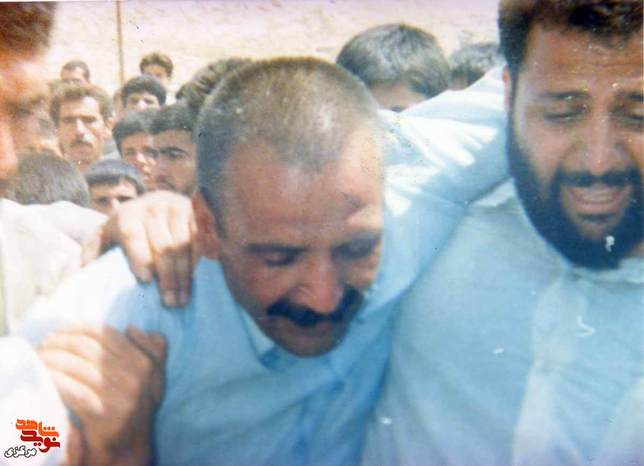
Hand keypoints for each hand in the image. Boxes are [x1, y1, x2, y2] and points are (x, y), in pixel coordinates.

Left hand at [38, 325, 166, 465]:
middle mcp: (135, 377)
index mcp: (144, 364)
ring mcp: (119, 395)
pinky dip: (53, 380)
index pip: (105, 334)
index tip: (60, 332)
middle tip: (44, 344)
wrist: (128, 448)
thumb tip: (132, 329)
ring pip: (76, 366)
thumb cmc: (137, 409)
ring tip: (40, 358)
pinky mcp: (101, 413)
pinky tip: (45, 377)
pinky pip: (70, 389)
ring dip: (52, 359)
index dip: (78, 329)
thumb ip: (153, 351)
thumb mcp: (154, 378)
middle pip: (86, 347)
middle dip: (60, 342)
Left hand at [81, 190, 197, 307]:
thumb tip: (79, 273)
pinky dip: (199, 260)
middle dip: (167, 277)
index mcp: (127, 215)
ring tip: (183, 298)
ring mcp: (176, 207)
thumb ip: (91, 253)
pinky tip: (197, 279)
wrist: (154, 203)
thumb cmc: (126, 229)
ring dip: (184, 274)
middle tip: (169, 302)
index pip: (134, 237)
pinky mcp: (194, 212)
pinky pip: (200, 239)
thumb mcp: (103, 237)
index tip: (146, 281)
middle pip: (163, 246)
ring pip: (183, 245)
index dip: (140, 258)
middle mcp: (152, 207)